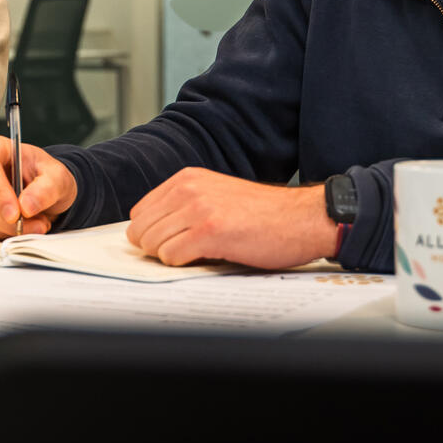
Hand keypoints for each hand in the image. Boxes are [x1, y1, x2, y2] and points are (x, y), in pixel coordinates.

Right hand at [0, 136, 76, 239]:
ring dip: (6, 229)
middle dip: (4, 220)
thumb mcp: (58, 177)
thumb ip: (46, 189)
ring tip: (34, 225)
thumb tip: (26, 206)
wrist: (44, 192)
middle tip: (35, 226)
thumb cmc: (47, 177)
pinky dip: (1, 234)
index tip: (15, 214)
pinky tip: (19, 228)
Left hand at [125, 167, 334, 269]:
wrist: (302, 218)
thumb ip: (186, 206)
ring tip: (197, 254)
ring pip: (151, 244)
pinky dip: (182, 264)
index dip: (151, 233)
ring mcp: (198, 209)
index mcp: (187, 178)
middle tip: (182, 253)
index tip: (167, 242)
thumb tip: (153, 233)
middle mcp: (188, 189)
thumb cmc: (264, 215)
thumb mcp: (217, 195)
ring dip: (170, 256)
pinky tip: (205, 258)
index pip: (140, 212)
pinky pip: (171, 255)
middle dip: (156, 247)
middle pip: (141, 230)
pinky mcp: (210, 232)